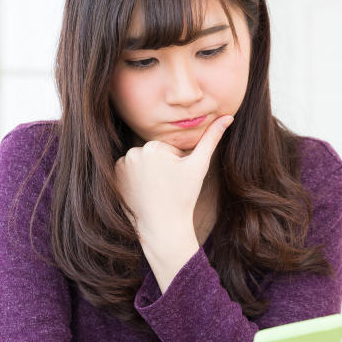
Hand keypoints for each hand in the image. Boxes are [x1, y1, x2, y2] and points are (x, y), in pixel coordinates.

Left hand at [114, 115, 233, 246]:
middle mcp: (133, 153)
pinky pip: (129, 171)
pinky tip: (143, 191)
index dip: (177, 163)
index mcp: (153, 147)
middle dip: (162, 166)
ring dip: (149, 172)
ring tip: (155, 189)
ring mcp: (121, 166)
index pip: (169, 149)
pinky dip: (135, 179)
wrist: (162, 226)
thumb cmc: (183, 197)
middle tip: (166, 186)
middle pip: (153, 154)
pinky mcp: (114, 177)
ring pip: (142, 162)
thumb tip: (227, 115)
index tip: (176, 179)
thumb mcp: (199, 166)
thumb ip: (211, 138)